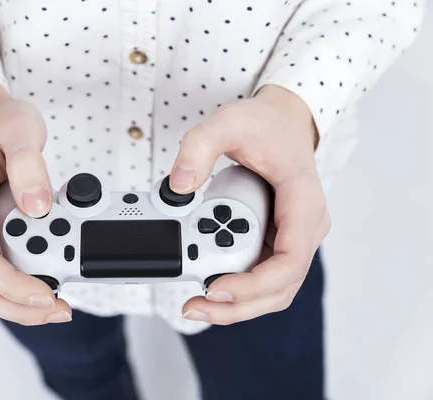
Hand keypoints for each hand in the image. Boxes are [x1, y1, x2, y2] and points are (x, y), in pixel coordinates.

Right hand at [0, 83, 71, 324]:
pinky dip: (19, 287)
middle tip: (58, 310)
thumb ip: (28, 162)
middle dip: (16, 306)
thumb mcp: (18, 126)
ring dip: (18, 304)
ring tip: (58, 305)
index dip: (10, 283)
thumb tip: (37, 206)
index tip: (45, 293)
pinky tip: (49, 285)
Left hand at [175, 84, 330, 324]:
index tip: (217, 286)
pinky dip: (236, 286)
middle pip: (279, 288)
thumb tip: (179, 185)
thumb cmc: (266, 125)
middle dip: (237, 305)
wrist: (283, 122)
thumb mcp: (228, 122)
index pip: (290, 262)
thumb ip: (199, 146)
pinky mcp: (277, 241)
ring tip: (197, 303)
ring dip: (236, 303)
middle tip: (195, 306)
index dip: (254, 284)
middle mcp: (305, 228)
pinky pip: (260, 275)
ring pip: (271, 289)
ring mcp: (293, 238)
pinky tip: (207, 284)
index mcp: (304, 204)